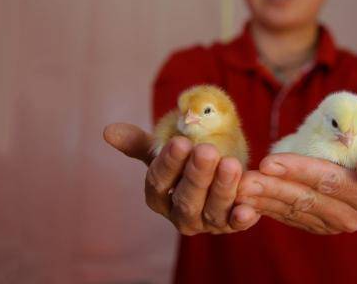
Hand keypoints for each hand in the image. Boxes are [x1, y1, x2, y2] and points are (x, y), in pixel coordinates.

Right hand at [103, 123, 260, 234]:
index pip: (158, 182)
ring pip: (213, 210)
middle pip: (186, 198)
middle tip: (207, 150)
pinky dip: (242, 218)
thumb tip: (108, 131)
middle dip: (197, 175)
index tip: (180, 142)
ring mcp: (206, 223)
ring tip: (231, 164)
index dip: (169, 163)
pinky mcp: (231, 225)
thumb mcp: (166, 150)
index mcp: (157, 196)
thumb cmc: (187, 160)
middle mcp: (178, 214)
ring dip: (222, 188)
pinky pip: (236, 224)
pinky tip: (248, 207)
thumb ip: (141, 143)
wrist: (218, 171)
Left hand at [236, 136, 356, 233]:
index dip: (297, 170)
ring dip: (263, 199)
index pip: (326, 181)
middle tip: (241, 178)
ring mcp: (333, 224)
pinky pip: (289, 216)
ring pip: (292, 209)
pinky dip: (266, 208)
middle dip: (270, 187)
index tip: (269, 161)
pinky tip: (245, 200)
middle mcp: (351, 217)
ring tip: (237, 187)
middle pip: (304, 198)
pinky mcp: (318, 225)